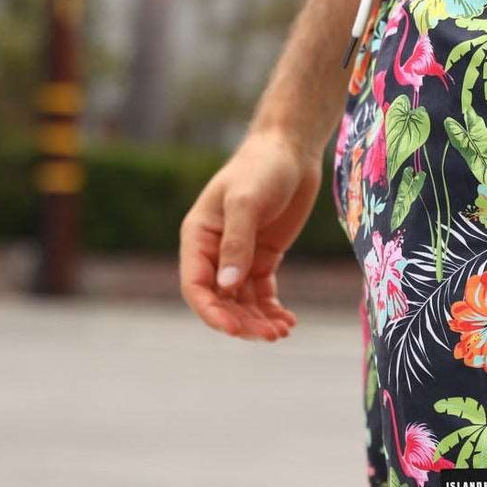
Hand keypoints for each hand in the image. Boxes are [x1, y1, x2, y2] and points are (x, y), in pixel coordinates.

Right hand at [179, 130, 321, 340]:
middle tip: (270, 335)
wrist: (290, 151)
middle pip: (220, 300)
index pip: (196, 286)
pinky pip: (262, 293)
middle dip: (242, 322)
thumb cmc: (261, 168)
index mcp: (197, 238)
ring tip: (282, 331)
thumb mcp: (246, 202)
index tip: (236, 330)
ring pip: (242, 301)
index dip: (212, 312)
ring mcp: (239, 256)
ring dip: (258, 320)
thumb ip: (237, 243)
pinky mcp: (263, 257)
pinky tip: (288, 321)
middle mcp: (214, 251)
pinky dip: (271, 309)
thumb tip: (228, 287)